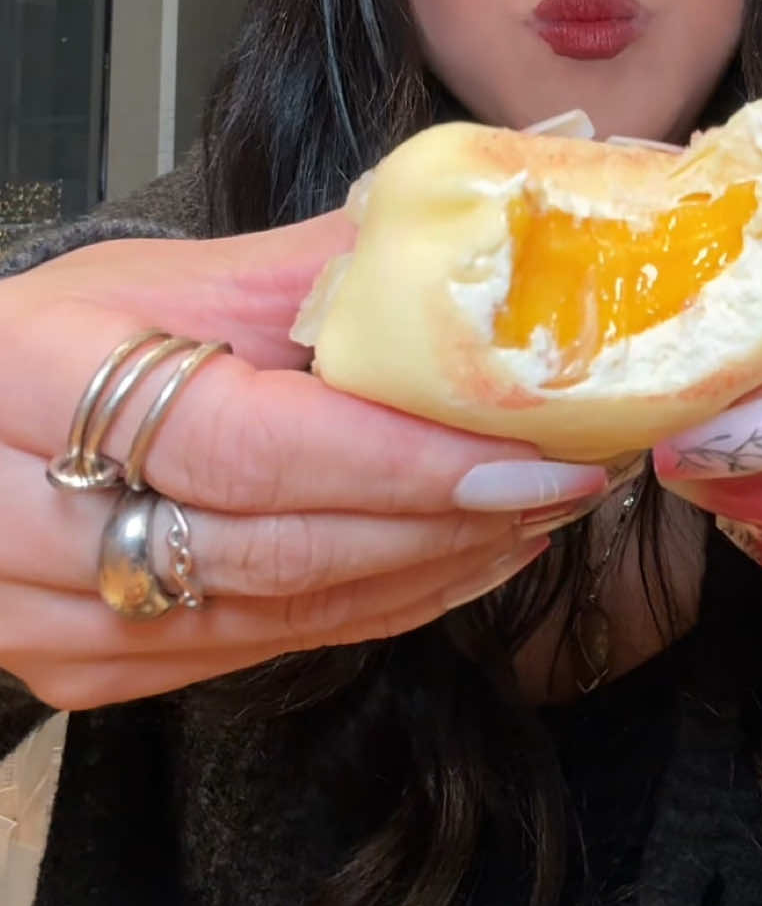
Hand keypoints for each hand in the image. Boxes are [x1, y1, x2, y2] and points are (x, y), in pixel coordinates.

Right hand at [0, 216, 605, 710]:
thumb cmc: (52, 344)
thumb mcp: (158, 281)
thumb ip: (309, 270)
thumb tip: (464, 234)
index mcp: (34, 379)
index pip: (246, 444)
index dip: (395, 461)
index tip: (528, 454)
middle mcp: (17, 519)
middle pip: (269, 550)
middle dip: (440, 524)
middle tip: (564, 481)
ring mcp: (44, 617)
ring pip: (274, 618)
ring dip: (426, 573)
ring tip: (534, 514)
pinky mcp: (90, 672)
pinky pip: (258, 653)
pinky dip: (373, 610)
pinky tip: (455, 562)